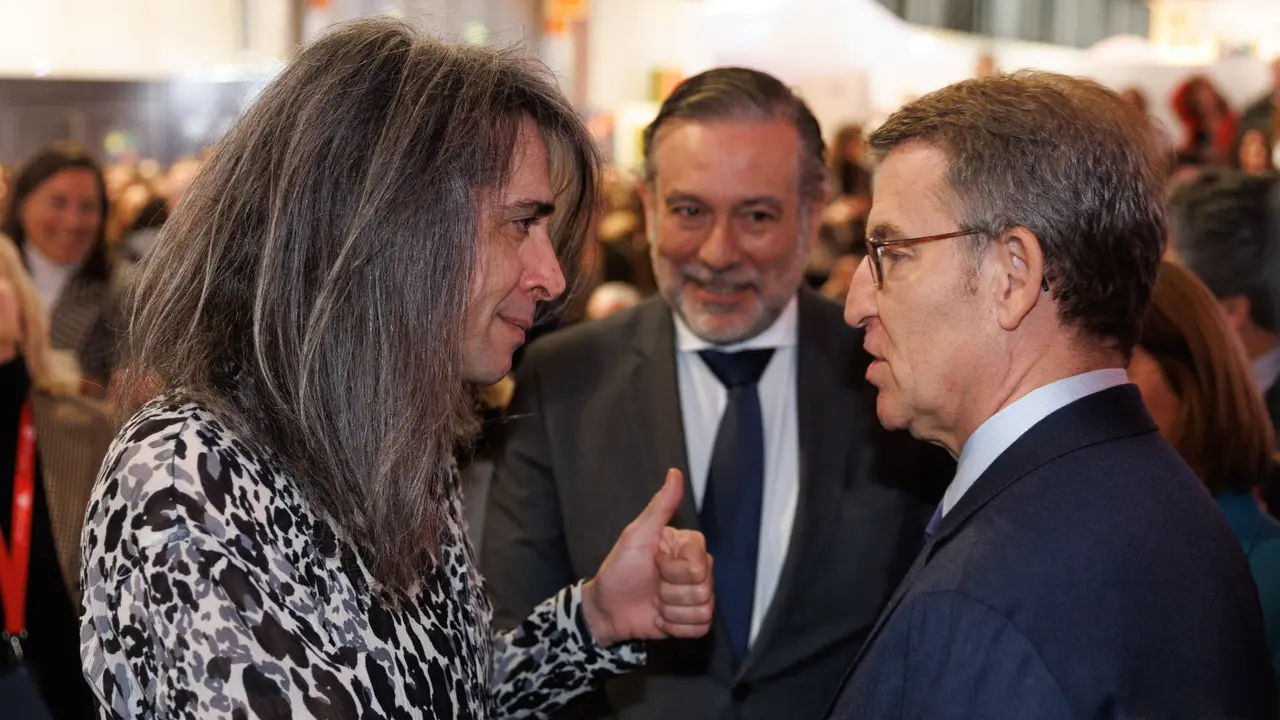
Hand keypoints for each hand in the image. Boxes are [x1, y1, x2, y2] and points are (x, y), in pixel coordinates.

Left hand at [582, 469, 713, 646]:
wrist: (608, 608)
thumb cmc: (619, 568)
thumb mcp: (637, 535)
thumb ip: (660, 507)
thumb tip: (674, 473)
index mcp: (688, 546)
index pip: (699, 563)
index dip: (673, 569)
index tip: (655, 562)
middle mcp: (699, 569)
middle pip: (703, 587)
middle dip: (670, 591)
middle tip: (653, 584)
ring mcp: (698, 595)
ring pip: (703, 608)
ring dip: (671, 610)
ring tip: (655, 601)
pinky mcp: (694, 620)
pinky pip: (700, 627)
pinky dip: (675, 626)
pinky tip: (661, 617)